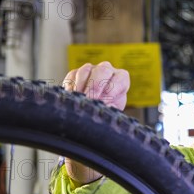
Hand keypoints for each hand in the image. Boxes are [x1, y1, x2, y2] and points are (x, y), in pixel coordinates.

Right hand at [62, 61, 129, 183]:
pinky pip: (72, 76)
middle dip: (96, 86)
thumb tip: (106, 112)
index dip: (112, 88)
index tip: (104, 101)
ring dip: (83, 88)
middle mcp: (108, 73)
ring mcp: (91, 71)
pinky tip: (73, 99)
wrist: (90, 123)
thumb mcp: (111, 119)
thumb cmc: (105, 121)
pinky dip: (71, 88)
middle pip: (103, 69)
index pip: (121, 77)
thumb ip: (109, 112)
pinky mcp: (75, 74)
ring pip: (86, 71)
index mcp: (122, 81)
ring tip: (82, 103)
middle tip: (90, 101)